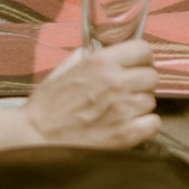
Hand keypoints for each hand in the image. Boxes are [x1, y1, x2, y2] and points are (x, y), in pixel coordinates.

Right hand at [22, 38, 160, 149]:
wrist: (33, 138)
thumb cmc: (45, 107)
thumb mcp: (63, 71)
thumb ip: (84, 57)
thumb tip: (96, 50)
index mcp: (101, 62)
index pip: (144, 49)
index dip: (142, 59)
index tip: (137, 66)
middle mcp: (116, 82)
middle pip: (152, 76)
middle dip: (141, 83)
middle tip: (126, 92)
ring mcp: (123, 109)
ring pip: (152, 100)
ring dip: (139, 106)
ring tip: (119, 112)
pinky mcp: (125, 134)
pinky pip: (154, 124)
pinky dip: (145, 126)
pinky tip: (129, 126)